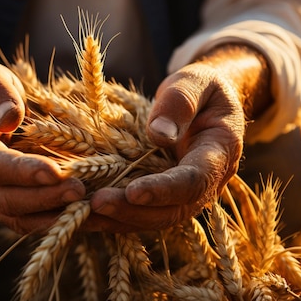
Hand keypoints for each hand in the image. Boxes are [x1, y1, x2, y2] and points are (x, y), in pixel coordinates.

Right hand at [0, 62, 85, 233]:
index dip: (21, 171)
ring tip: (91, 208)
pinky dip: (61, 221)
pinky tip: (91, 216)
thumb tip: (10, 116)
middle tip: (80, 190)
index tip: (53, 171)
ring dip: (56, 216)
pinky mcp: (7, 207)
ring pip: (20, 218)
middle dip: (44, 197)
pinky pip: (32, 221)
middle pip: (6, 199)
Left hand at [88, 43, 270, 232]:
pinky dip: (114, 217)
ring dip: (118, 219)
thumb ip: (180, 103)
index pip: (194, 180)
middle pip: (172, 210)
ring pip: (155, 219)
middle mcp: (207, 183)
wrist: (207, 102)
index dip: (164, 190)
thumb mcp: (196, 81)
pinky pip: (142, 213)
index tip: (133, 191)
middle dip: (133, 211)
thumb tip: (159, 134)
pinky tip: (83, 213)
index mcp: (219, 153)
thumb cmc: (201, 87)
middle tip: (96, 203)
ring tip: (81, 213)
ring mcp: (186, 195)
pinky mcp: (166, 198)